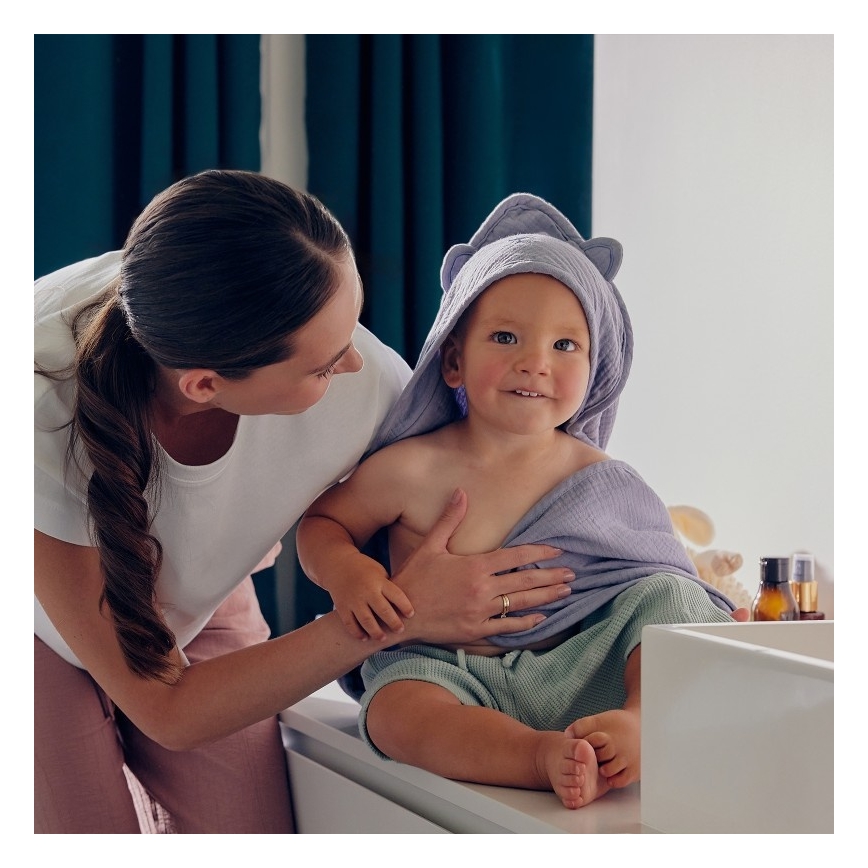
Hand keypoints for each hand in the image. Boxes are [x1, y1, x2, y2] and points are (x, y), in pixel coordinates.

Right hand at [332, 573, 413, 641]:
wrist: (338, 565)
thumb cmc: (365, 570)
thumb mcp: (379, 572)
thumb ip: (388, 588)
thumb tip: (403, 608)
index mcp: (379, 580)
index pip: (396, 595)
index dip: (405, 607)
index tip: (411, 615)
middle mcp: (367, 590)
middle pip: (383, 611)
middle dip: (394, 623)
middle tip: (400, 630)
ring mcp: (353, 600)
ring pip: (366, 620)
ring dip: (376, 632)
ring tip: (383, 638)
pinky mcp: (342, 607)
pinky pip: (350, 624)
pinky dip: (357, 633)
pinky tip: (365, 638)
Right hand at [393, 489, 572, 644]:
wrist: (399, 615)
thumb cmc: (414, 578)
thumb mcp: (430, 546)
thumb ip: (449, 519)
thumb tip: (461, 492)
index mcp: (475, 566)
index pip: (516, 557)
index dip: (539, 554)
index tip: (558, 551)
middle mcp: (482, 589)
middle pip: (525, 582)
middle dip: (551, 577)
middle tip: (572, 574)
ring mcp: (481, 611)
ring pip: (522, 604)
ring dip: (546, 597)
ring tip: (565, 592)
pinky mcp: (476, 630)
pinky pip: (508, 627)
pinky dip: (527, 623)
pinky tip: (542, 618)